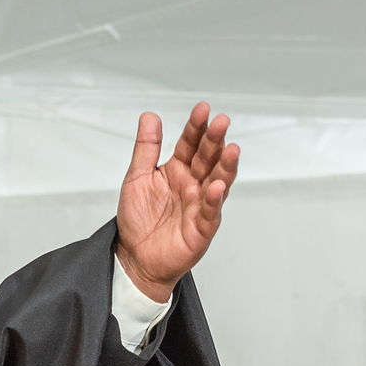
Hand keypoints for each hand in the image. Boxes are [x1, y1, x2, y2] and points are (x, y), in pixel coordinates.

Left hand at [114, 100, 237, 301]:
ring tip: (231, 150)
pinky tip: (217, 187)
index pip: (189, 144)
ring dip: (225, 166)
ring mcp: (200, 205)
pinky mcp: (202, 228)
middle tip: (221, 122)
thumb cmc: (138, 219)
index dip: (196, 127)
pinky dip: (215, 200)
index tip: (202, 109)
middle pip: (207, 159)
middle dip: (215, 140)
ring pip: (217, 182)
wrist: (134, 256)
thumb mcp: (137, 178)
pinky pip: (210, 212)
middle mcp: (193, 184)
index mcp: (177, 170)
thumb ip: (146, 149)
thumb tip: (149, 116)